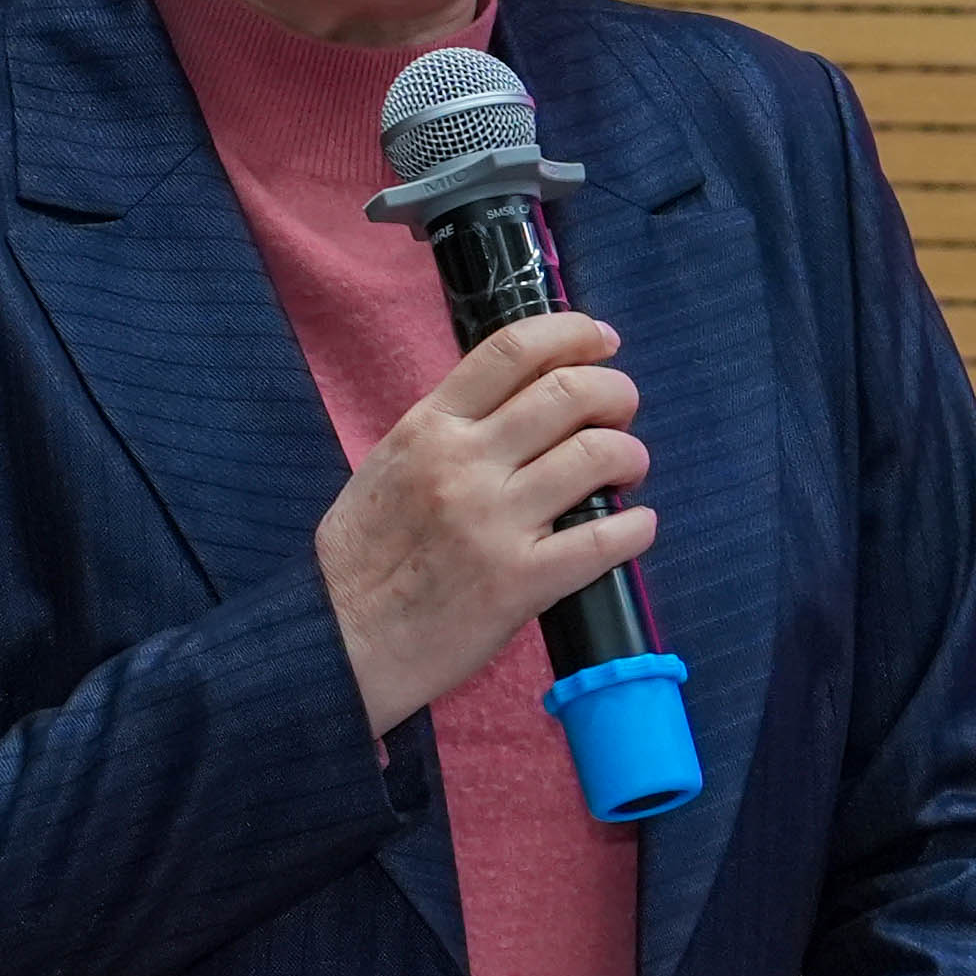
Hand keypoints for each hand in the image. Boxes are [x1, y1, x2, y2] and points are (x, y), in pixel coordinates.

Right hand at [314, 309, 651, 737]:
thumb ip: (451, 429)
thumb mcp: (391, 464)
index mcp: (430, 427)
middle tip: (621, 413)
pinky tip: (636, 525)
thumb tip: (523, 397)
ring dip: (630, 455)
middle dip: (616, 393)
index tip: (602, 341)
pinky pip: (605, 539)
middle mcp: (464, 463)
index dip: (573, 333)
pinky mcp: (520, 582)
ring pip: (597, 455)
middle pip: (570, 392)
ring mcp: (494, 521)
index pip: (512, 350)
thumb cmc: (363, 557)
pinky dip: (637, 526)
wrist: (338, 642)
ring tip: (627, 471)